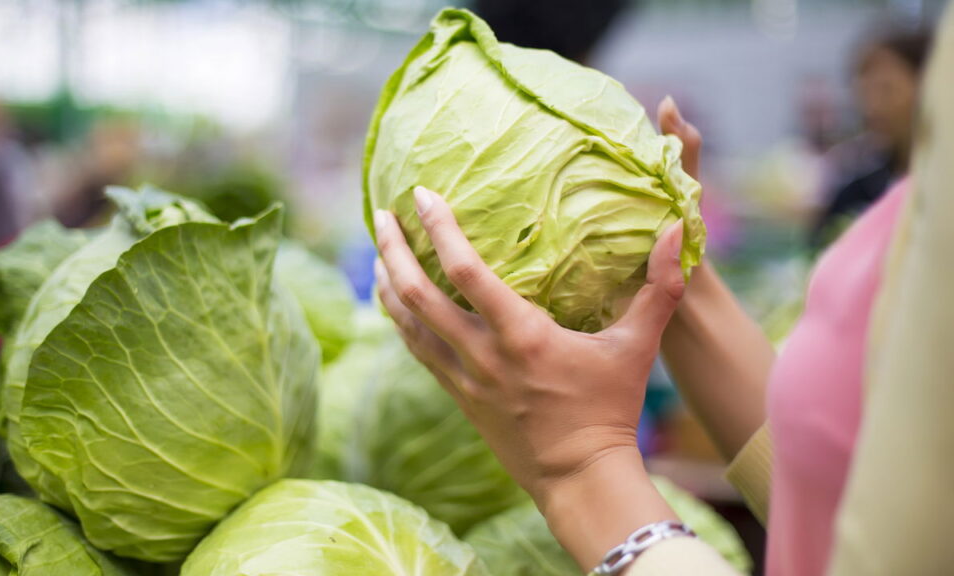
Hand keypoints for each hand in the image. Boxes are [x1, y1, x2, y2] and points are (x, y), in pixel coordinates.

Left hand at [374, 95, 704, 568]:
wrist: (578, 478)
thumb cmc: (610, 410)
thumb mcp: (637, 347)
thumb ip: (658, 288)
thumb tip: (680, 230)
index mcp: (521, 335)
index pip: (464, 272)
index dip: (438, 229)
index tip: (421, 195)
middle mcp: (482, 354)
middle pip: (417, 295)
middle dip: (392, 251)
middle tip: (382, 215)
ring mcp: (464, 378)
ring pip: (407, 325)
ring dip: (388, 285)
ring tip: (379, 251)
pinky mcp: (458, 396)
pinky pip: (417, 351)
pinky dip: (400, 321)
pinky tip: (394, 303)